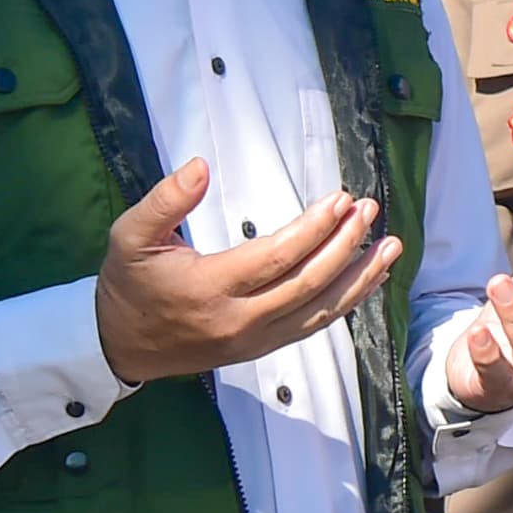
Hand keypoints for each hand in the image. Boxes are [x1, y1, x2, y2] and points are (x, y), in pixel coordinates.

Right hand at [94, 160, 399, 384]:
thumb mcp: (130, 235)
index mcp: (207, 289)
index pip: (274, 258)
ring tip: (391, 245)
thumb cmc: (129, 284)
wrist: (121, 345)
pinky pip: (314, 325)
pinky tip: (369, 278)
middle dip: (344, 245)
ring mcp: (254, 339)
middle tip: (368, 209)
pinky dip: (346, 302)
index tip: (340, 200)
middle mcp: (238, 320)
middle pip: (306, 283)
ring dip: (359, 277)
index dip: (313, 229)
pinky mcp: (264, 347)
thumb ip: (165, 200)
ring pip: (319, 311)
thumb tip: (199, 165)